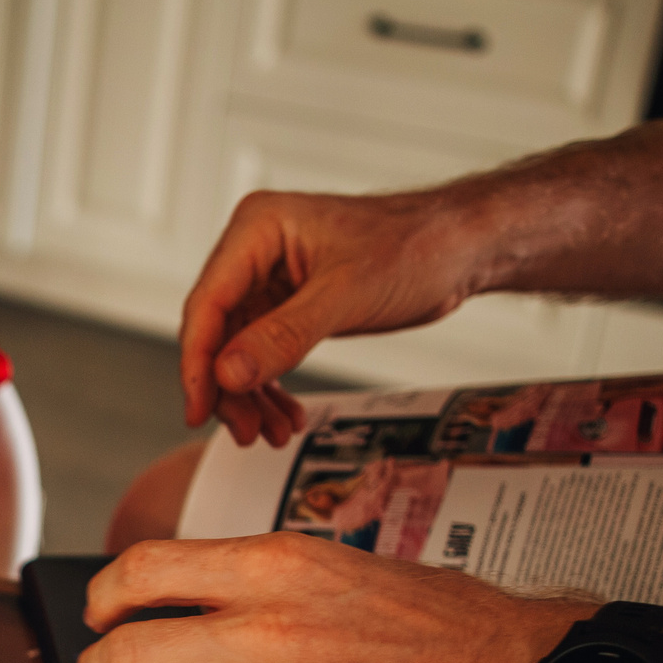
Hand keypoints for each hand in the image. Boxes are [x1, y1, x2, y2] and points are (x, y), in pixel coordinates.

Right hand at [180, 188, 493, 446]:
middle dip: (228, 388)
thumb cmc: (417, 247)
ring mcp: (271, 279)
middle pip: (217, 333)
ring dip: (250, 396)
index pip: (208, 304)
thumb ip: (282, 336)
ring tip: (270, 433)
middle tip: (246, 432)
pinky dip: (271, 387)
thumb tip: (227, 375)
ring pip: (237, 350)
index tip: (199, 409)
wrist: (465, 247)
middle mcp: (255, 251)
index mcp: (257, 229)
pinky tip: (285, 415)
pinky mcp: (290, 303)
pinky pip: (264, 352)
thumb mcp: (346, 295)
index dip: (198, 363)